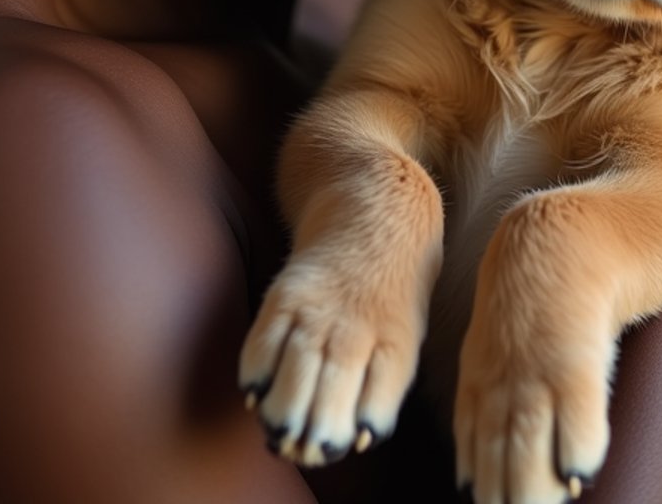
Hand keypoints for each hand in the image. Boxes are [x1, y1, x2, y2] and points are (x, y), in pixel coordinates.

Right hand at [239, 248, 426, 466]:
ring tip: (278, 431)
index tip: (350, 440)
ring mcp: (318, 307)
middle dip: (316, 429)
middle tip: (303, 447)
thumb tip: (360, 438)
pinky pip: (264, 339)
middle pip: (334, 388)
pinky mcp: (285, 292)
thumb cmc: (392, 291)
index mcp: (396, 340)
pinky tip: (255, 391)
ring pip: (296, 369)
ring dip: (283, 409)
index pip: (380, 398)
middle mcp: (356, 325)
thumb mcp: (405, 334)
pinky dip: (256, 370)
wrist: (377, 213)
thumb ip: (384, 383)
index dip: (363, 427)